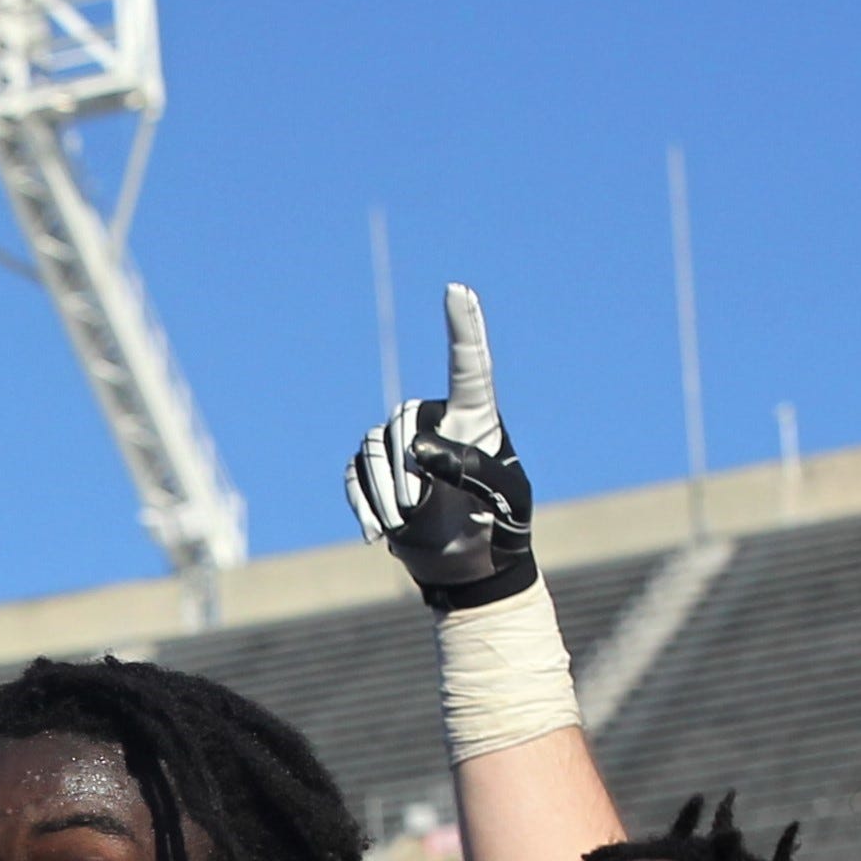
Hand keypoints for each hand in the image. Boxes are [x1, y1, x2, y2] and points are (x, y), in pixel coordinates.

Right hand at [345, 285, 536, 605]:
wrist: (470, 570)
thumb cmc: (501, 531)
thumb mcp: (507, 503)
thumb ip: (474, 470)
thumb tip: (418, 448)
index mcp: (476, 420)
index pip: (469, 365)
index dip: (463, 326)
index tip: (457, 290)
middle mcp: (435, 423)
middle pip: (399, 422)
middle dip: (403, 472)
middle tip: (421, 508)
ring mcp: (402, 447)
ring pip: (371, 449)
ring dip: (385, 495)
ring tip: (409, 522)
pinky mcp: (376, 474)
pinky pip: (352, 475)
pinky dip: (363, 506)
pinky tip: (379, 534)